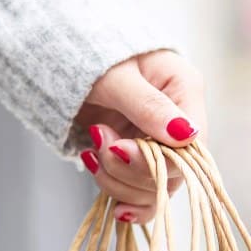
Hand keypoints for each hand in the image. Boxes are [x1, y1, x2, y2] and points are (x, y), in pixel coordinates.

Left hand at [74, 49, 205, 222]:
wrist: (58, 49)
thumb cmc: (88, 49)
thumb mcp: (116, 75)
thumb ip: (148, 105)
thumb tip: (186, 135)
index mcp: (185, 91)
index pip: (192, 144)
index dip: (158, 160)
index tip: (118, 148)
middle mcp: (178, 122)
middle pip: (174, 172)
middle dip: (130, 170)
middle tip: (98, 140)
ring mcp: (158, 143)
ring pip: (156, 188)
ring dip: (119, 183)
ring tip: (91, 152)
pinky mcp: (138, 158)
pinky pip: (142, 193)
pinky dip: (123, 197)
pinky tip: (112, 201)